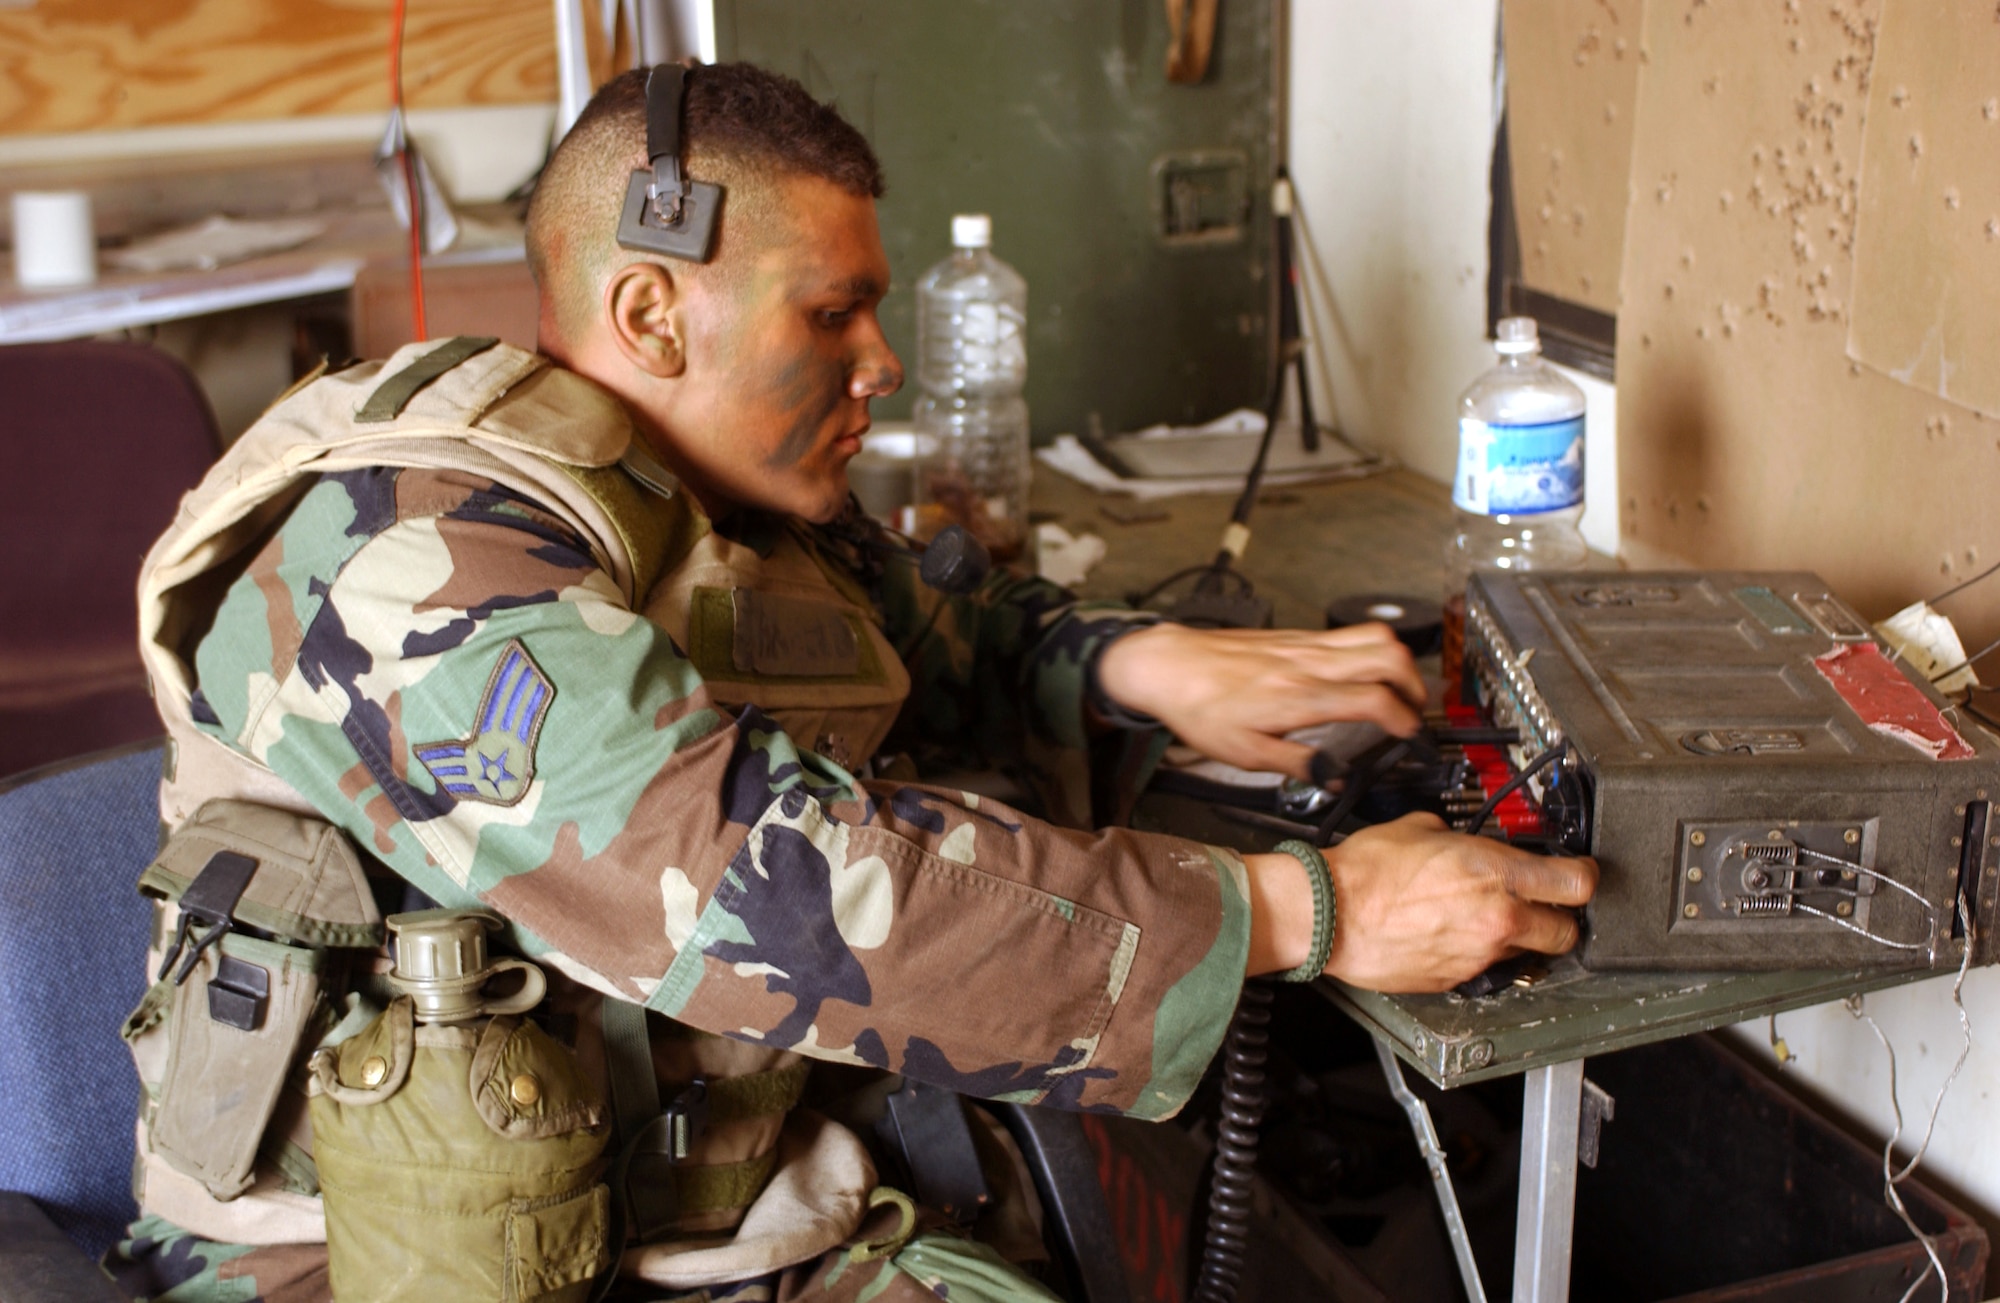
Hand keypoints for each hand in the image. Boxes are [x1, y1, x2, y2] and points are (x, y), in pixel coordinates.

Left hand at [1093, 622, 1425, 777]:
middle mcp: (1308, 663)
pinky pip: (1348, 633)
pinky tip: (1364, 673)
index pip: (1372, 700)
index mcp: (1298, 697)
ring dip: (1398, 661)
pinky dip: (1371, 650)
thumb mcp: (1244, 754)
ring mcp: (1304, 644)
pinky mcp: (1296, 635)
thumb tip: (1334, 779)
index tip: (1410, 736)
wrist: (1169, 666)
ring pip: (1373, 635)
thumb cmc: (1199, 709)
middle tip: (1413, 711)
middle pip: (1387, 655)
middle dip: (1414, 686)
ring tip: (1398, 690)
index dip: (1403, 720)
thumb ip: (1296, 765)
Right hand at [1243, 814, 1597, 992]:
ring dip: (1515, 937)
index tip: (1578, 875)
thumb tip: (1461, 840)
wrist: (1329, 913)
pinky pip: (1482, 967)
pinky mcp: (1455, 980)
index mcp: (1496, 873)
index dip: (1583, 877)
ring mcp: (1478, 954)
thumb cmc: (1366, 871)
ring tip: (1483, 920)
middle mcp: (1498, 918)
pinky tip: (1448, 935)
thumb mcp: (1420, 829)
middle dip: (1560, 918)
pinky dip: (1475, 953)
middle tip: (1544, 905)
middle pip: (1566, 931)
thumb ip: (1456, 837)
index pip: (1577, 883)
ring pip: (1524, 952)